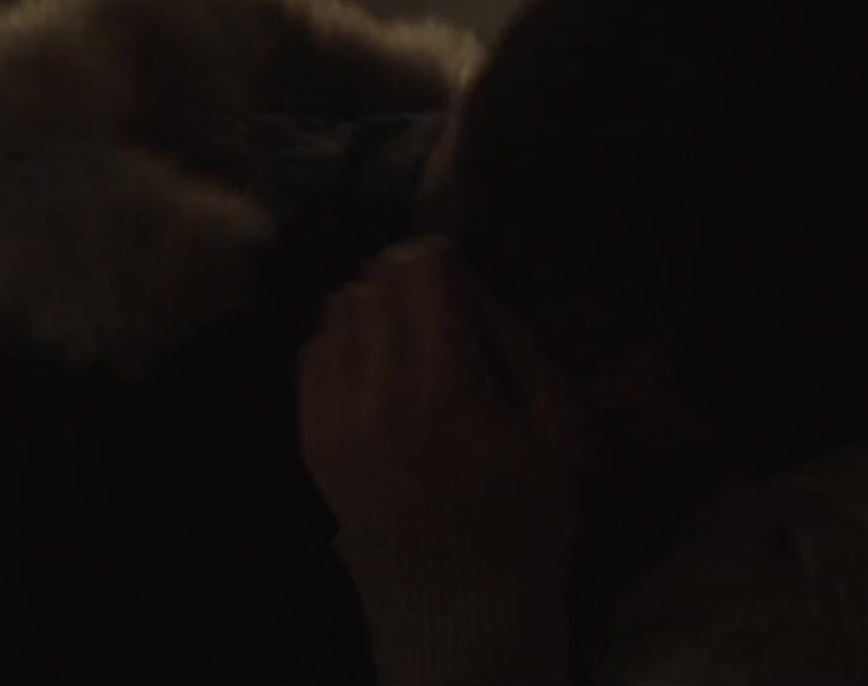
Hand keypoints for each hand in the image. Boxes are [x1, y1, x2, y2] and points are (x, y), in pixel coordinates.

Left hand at [298, 235, 584, 574]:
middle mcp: (381, 393)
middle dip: (406, 278)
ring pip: (337, 312)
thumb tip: (477, 289)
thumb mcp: (556, 430)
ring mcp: (338, 420)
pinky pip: (312, 357)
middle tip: (435, 301)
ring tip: (402, 336)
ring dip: (372, 308)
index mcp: (447, 384)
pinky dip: (342, 345)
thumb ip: (520, 347)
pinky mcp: (314, 444)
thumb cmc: (525, 519)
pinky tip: (373, 368)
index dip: (443, 258)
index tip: (459, 272)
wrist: (460, 609)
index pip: (419, 270)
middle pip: (374, 282)